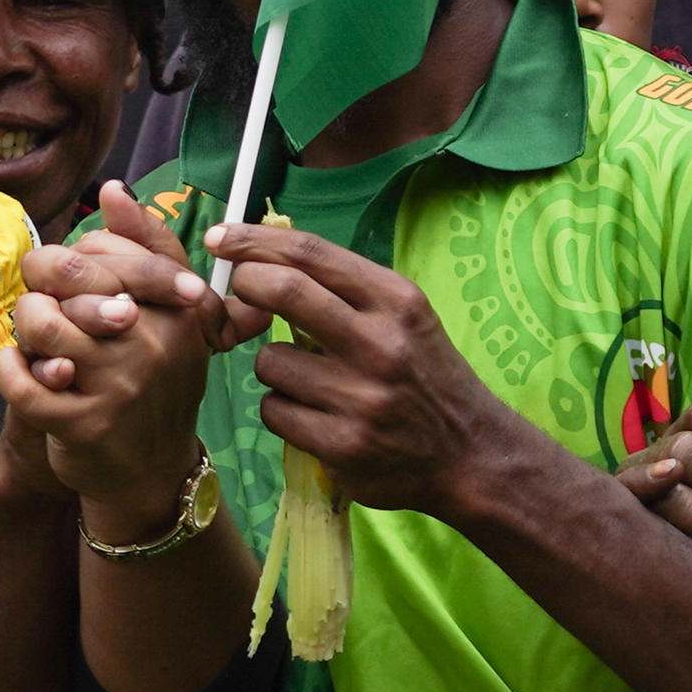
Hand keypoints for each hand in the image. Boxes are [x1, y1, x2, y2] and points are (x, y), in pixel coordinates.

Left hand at [2, 183, 239, 528]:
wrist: (150, 473)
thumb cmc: (149, 381)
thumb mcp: (164, 314)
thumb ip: (144, 247)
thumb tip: (113, 189)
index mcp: (177, 305)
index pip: (103, 247)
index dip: (70, 260)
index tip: (71, 285)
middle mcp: (155, 340)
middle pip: (68, 273)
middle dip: (42, 286)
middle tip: (44, 307)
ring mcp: (122, 383)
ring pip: (41, 321)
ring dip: (25, 330)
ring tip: (36, 344)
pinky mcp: (85, 423)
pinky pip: (21, 378)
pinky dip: (7, 371)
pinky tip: (19, 373)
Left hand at [208, 220, 511, 515]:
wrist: (471, 453)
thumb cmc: (425, 375)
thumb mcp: (404, 317)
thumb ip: (345, 288)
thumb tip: (266, 255)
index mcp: (397, 301)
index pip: (312, 254)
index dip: (254, 240)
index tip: (220, 237)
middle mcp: (381, 344)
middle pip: (283, 291)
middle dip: (245, 286)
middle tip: (239, 293)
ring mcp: (361, 398)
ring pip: (268, 361)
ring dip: (272, 366)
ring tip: (308, 380)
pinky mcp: (342, 446)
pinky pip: (275, 411)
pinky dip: (282, 410)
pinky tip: (315, 416)